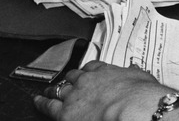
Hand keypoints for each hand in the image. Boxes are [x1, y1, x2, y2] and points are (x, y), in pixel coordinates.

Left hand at [34, 60, 173, 120]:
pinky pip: (48, 105)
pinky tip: (36, 102)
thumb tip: (136, 71)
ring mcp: (75, 95)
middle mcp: (88, 80)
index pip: (92, 67)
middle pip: (73, 76)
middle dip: (69, 80)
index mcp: (106, 71)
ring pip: (58, 89)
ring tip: (46, 92)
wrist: (131, 109)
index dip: (88, 71)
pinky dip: (40, 103)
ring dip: (52, 90)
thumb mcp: (142, 79)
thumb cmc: (141, 96)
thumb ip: (134, 74)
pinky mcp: (65, 112)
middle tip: (66, 82)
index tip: (86, 73)